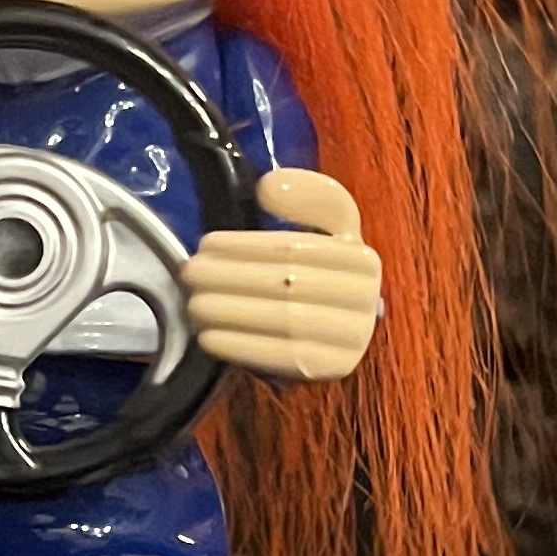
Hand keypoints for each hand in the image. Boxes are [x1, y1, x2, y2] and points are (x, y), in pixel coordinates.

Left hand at [184, 168, 381, 383]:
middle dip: (230, 277)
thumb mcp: (331, 228)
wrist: (344, 331)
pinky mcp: (333, 369)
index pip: (295, 249)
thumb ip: (309, 197)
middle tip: (191, 274)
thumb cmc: (325, 272)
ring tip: (194, 304)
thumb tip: (270, 185)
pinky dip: (240, 346)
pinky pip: (282, 357)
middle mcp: (365, 297)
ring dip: (230, 312)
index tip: (206, 243)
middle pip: (287, 284)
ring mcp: (352, 337)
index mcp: (362, 258)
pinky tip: (209, 338)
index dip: (246, 246)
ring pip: (283, 320)